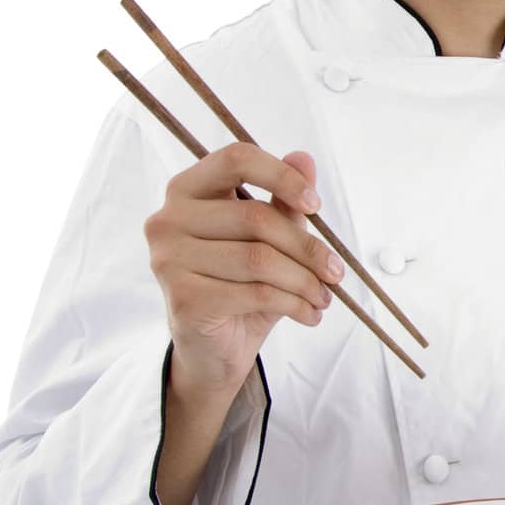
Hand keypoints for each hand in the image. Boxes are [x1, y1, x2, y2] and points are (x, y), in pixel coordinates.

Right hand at [145, 143, 341, 397]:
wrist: (213, 346)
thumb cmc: (241, 283)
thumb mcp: (268, 238)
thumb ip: (283, 200)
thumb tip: (305, 158)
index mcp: (187, 189)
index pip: (236, 160)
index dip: (282, 176)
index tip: (316, 206)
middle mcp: (168, 219)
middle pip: (256, 217)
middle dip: (308, 248)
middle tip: (336, 272)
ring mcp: (168, 260)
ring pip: (260, 259)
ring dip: (306, 281)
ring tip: (325, 297)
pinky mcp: (183, 298)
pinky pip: (256, 293)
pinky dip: (294, 304)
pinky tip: (310, 314)